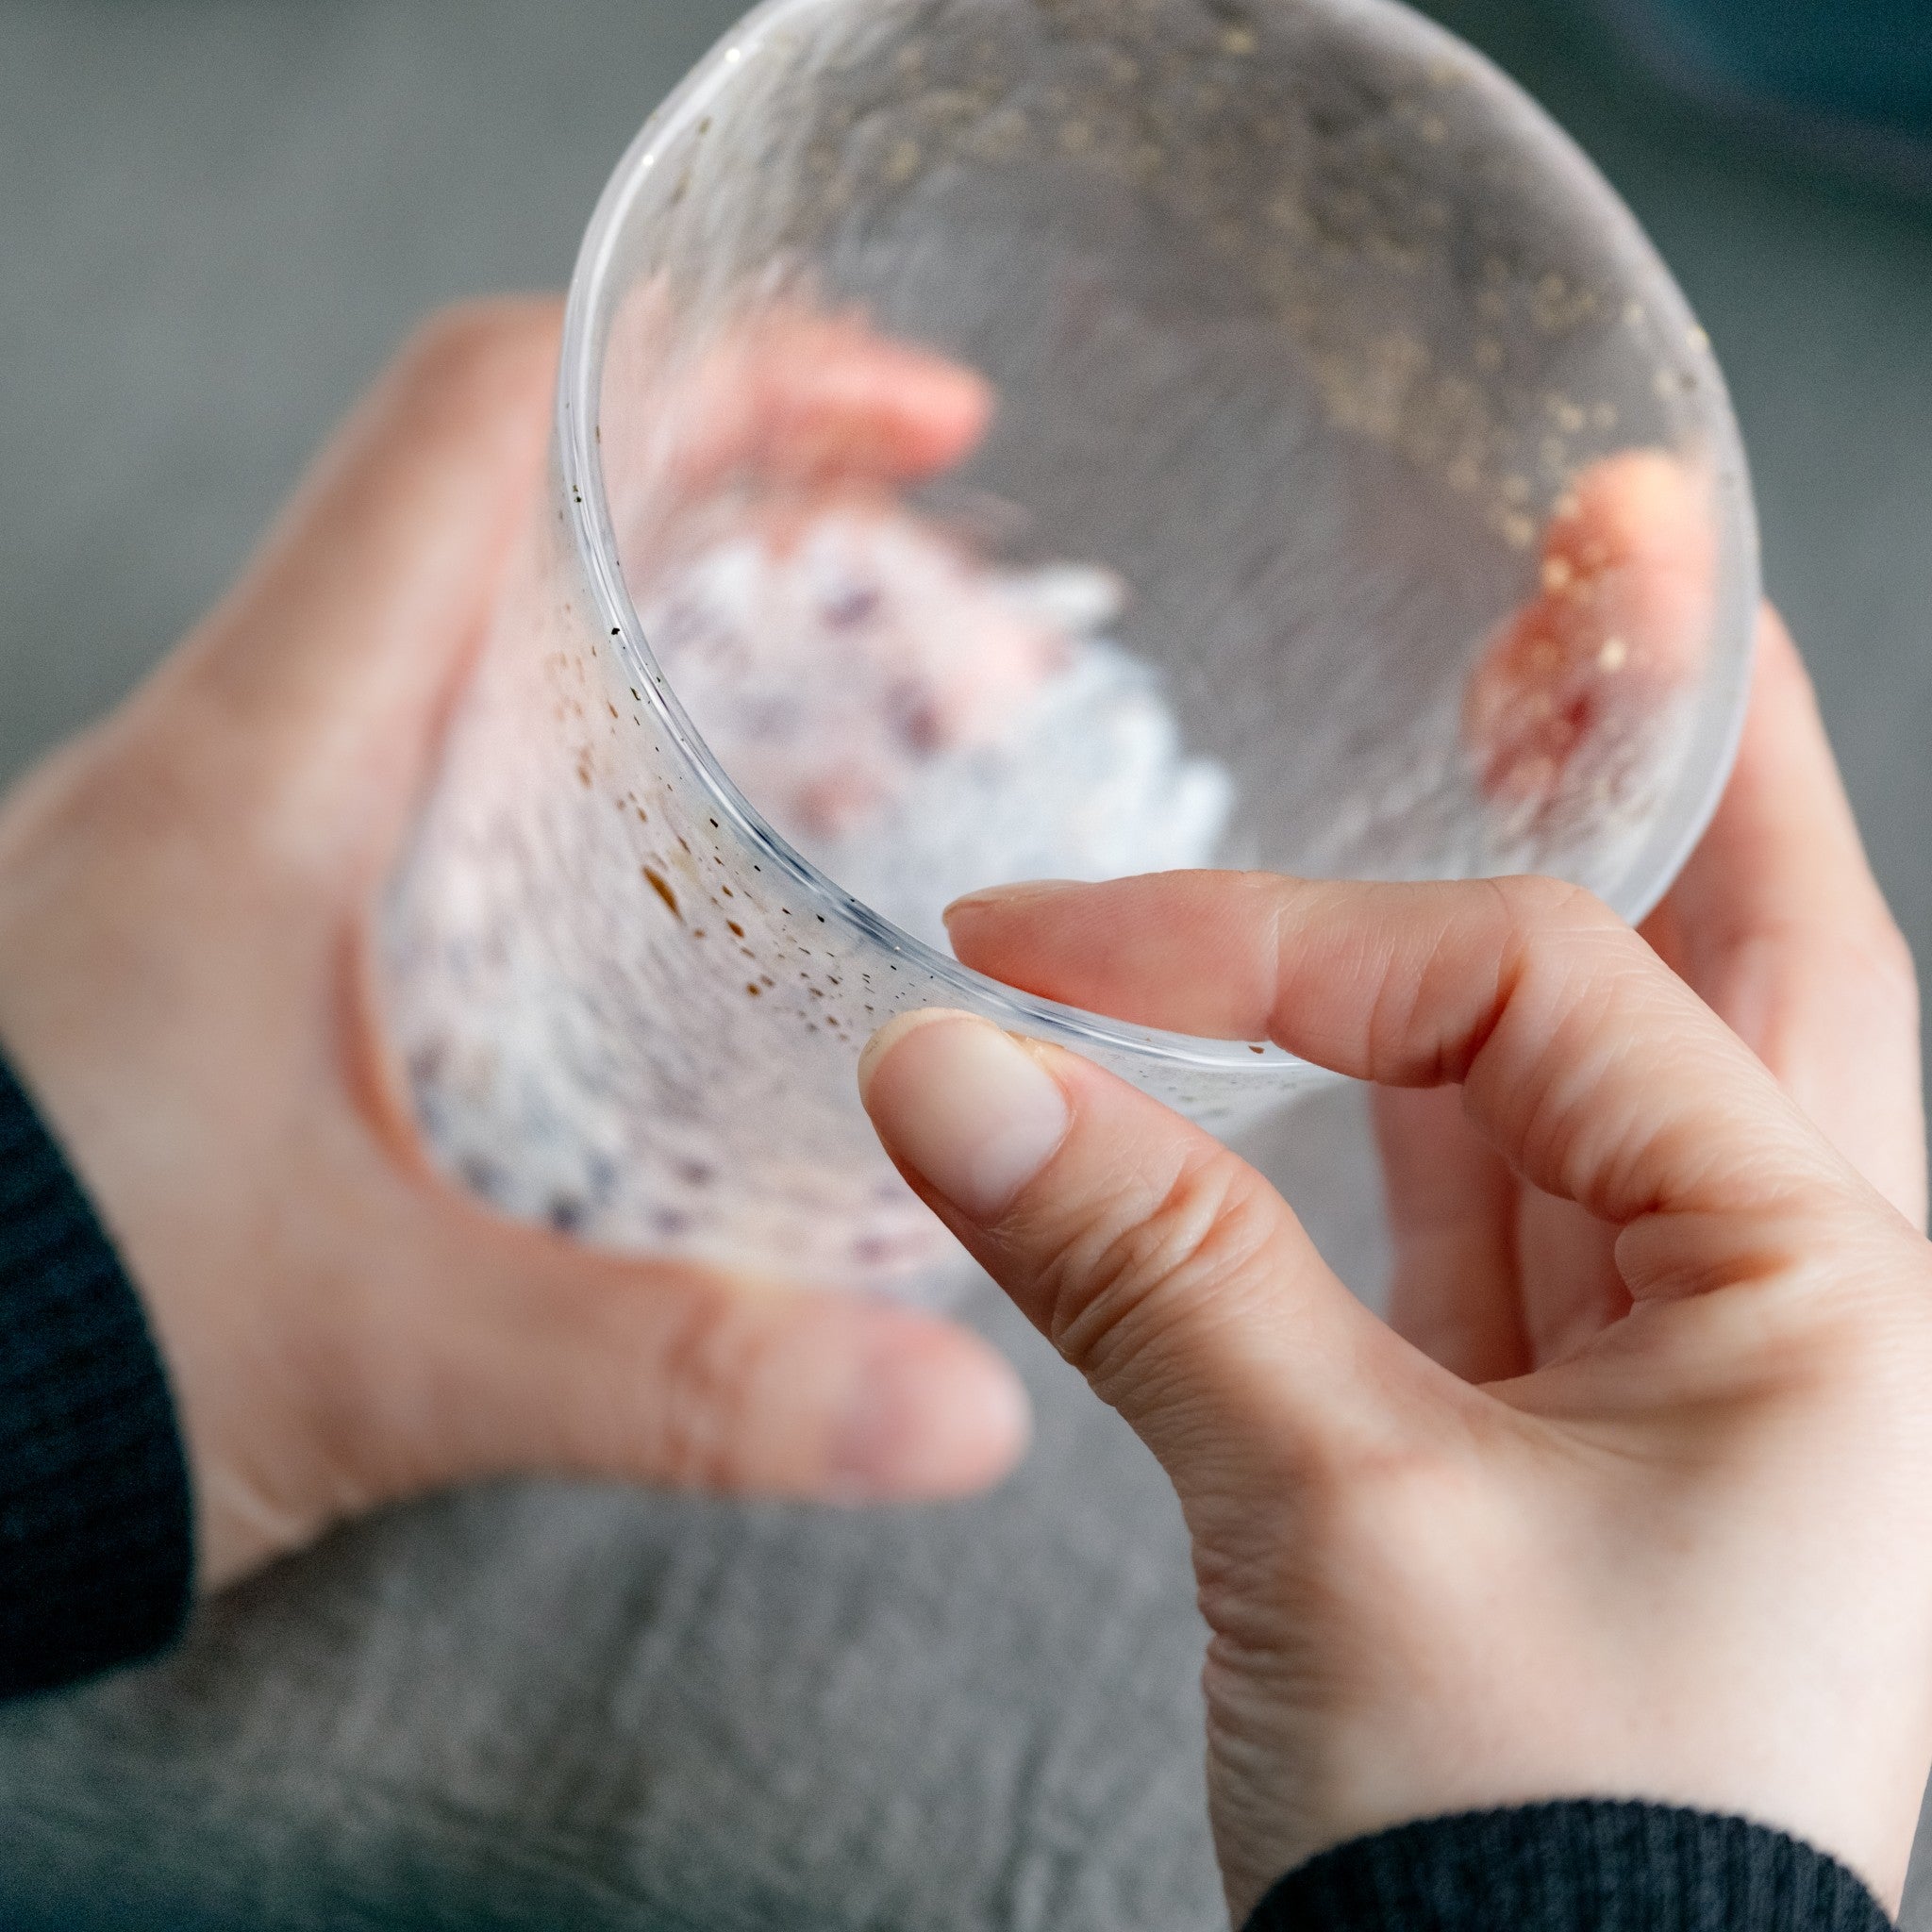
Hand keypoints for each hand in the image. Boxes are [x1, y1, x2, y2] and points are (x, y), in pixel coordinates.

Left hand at [0, 300, 1026, 1593]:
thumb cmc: (34, 1347)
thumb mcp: (389, 1350)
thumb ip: (681, 1375)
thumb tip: (963, 1420)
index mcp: (272, 769)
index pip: (491, 425)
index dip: (721, 369)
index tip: (916, 421)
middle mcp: (253, 757)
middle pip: (538, 511)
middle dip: (775, 540)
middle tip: (944, 646)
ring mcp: (251, 834)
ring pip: (511, 641)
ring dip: (712, 656)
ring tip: (886, 747)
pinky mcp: (263, 927)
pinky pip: (475, 770)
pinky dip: (630, 771)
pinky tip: (727, 878)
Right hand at [860, 616, 1930, 1914]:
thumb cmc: (1533, 1849)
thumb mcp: (1330, 1516)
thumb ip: (1141, 1258)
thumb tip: (933, 1063)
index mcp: (1830, 1282)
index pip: (1525, 991)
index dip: (1270, 944)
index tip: (1042, 947)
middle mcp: (1791, 1278)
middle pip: (1746, 927)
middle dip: (1669, 719)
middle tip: (1621, 535)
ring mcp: (1669, 1331)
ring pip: (1613, 1039)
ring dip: (1549, 860)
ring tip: (1531, 664)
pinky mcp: (1544, 1392)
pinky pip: (1496, 1168)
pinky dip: (1421, 1060)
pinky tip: (1369, 961)